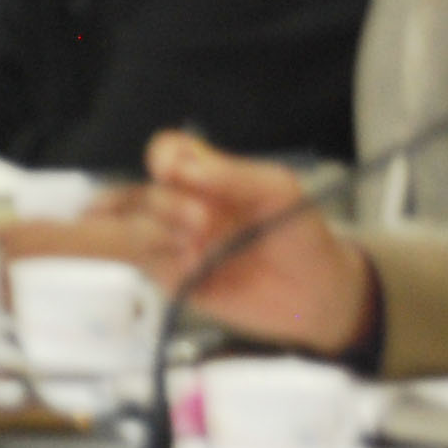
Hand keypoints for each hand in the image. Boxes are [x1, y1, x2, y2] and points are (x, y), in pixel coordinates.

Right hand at [131, 132, 378, 355]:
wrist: (319, 295)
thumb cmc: (300, 234)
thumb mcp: (279, 191)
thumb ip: (233, 174)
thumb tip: (179, 169)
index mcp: (203, 178)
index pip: (164, 153)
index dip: (162, 158)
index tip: (174, 172)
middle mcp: (179, 206)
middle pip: (135, 192)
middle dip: (160, 203)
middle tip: (202, 221)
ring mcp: (172, 243)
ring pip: (127, 228)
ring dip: (153, 234)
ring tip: (196, 250)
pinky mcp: (173, 279)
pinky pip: (149, 266)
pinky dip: (168, 264)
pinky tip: (196, 268)